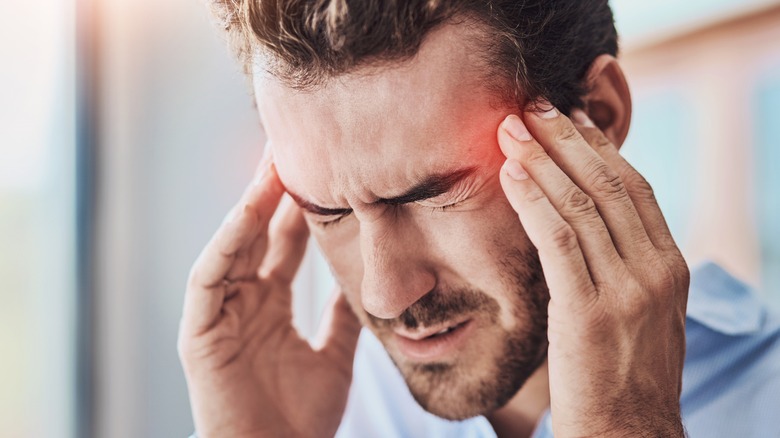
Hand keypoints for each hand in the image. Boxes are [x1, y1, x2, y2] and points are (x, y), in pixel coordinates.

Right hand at [178, 156, 361, 437]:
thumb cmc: (301, 419)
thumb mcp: (334, 356)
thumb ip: (343, 317)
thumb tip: (362, 281)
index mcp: (272, 306)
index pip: (286, 243)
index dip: (303, 207)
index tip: (326, 168)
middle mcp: (244, 301)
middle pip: (259, 233)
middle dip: (276, 191)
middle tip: (296, 145)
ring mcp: (220, 313)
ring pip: (233, 244)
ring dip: (251, 203)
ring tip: (273, 163)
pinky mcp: (199, 330)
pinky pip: (211, 275)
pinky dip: (228, 240)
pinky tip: (249, 208)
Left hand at [496, 106, 688, 435]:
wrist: (630, 434)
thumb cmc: (625, 374)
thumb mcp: (642, 312)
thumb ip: (627, 266)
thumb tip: (594, 225)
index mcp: (670, 266)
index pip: (633, 188)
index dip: (599, 147)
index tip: (569, 117)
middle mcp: (655, 270)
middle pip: (607, 184)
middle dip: (566, 138)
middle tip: (533, 105)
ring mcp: (626, 290)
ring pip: (580, 204)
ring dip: (541, 159)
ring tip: (511, 128)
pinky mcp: (590, 311)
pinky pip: (558, 239)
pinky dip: (532, 200)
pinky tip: (510, 174)